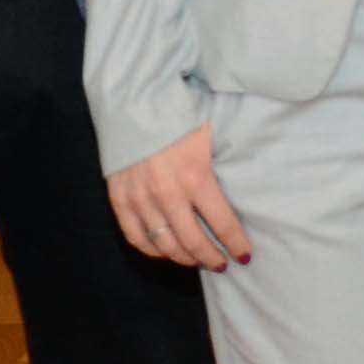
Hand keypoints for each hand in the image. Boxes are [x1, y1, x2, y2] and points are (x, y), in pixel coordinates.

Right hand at [106, 129, 252, 269]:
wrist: (133, 101)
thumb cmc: (177, 115)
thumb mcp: (209, 138)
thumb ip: (218, 169)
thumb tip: (235, 198)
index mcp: (196, 177)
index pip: (222, 224)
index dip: (236, 244)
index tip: (244, 256)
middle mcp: (168, 194)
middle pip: (194, 242)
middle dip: (211, 258)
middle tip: (221, 263)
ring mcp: (141, 199)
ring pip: (166, 245)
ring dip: (185, 258)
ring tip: (197, 260)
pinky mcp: (120, 199)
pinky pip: (136, 237)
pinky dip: (152, 250)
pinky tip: (165, 251)